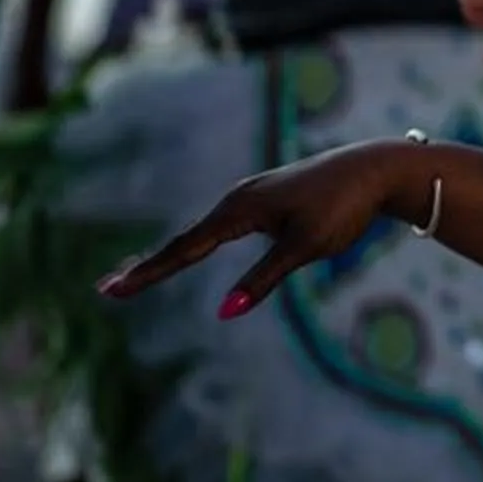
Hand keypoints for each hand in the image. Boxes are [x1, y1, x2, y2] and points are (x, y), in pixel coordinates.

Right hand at [95, 139, 422, 319]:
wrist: (375, 169)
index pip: (186, 249)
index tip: (113, 289)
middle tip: (107, 289)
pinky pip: (221, 227)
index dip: (149, 273)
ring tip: (134, 277)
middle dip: (148, 266)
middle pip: (185, 241)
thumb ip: (264, 279)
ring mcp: (250, 196)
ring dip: (169, 255)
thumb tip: (225, 312)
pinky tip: (188, 252)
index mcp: (240, 210)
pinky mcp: (265, 199)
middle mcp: (237, 199)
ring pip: (202, 233)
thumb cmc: (343, 208)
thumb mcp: (305, 248)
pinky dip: (197, 243)